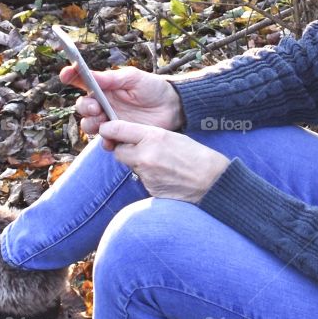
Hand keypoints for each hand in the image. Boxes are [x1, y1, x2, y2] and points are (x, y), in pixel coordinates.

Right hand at [61, 64, 183, 136]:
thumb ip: (112, 79)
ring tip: (104, 121)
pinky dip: (105, 141)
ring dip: (92, 123)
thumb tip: (91, 75)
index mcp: (105, 87)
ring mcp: (110, 121)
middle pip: (82, 106)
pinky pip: (104, 141)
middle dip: (85, 107)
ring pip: (89, 125)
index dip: (70, 76)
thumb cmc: (154, 89)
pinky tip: (111, 138)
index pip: (82, 81)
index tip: (65, 74)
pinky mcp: (119, 136)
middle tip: (97, 107)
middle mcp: (103, 104)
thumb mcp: (134, 78)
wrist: (173, 108)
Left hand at [97, 120, 229, 201]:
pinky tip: (164, 175)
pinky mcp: (148, 188)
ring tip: (160, 163)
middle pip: (118, 151)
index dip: (110, 129)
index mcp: (152, 137)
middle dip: (124, 150)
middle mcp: (145, 155)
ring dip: (137, 164)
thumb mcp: (170, 136)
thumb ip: (146, 136)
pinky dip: (148, 177)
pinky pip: (141, 179)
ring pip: (130, 166)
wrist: (210, 180)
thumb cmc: (193, 155)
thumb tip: (125, 137)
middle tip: (138, 149)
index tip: (107, 129)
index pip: (118, 130)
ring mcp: (146, 174)